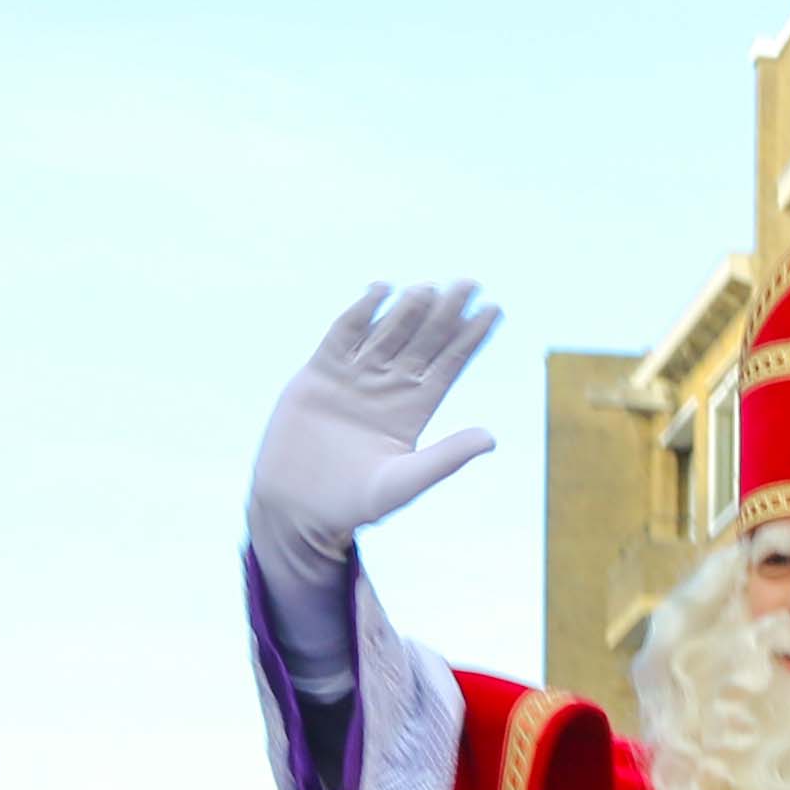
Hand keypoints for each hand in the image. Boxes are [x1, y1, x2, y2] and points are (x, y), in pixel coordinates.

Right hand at [248, 283, 504, 591]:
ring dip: (408, 309)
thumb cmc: (353, 504)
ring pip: (387, 332)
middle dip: (446, 313)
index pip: (449, 365)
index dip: (470, 338)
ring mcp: (354, 377)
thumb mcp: (403, 483)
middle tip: (469, 283)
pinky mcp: (320, 372)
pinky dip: (360, 312)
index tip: (494, 309)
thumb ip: (445, 458)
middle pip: (423, 341)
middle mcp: (388, 387)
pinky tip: (380, 289)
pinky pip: (343, 334)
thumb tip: (491, 438)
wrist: (296, 507)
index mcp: (413, 410)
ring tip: (429, 288)